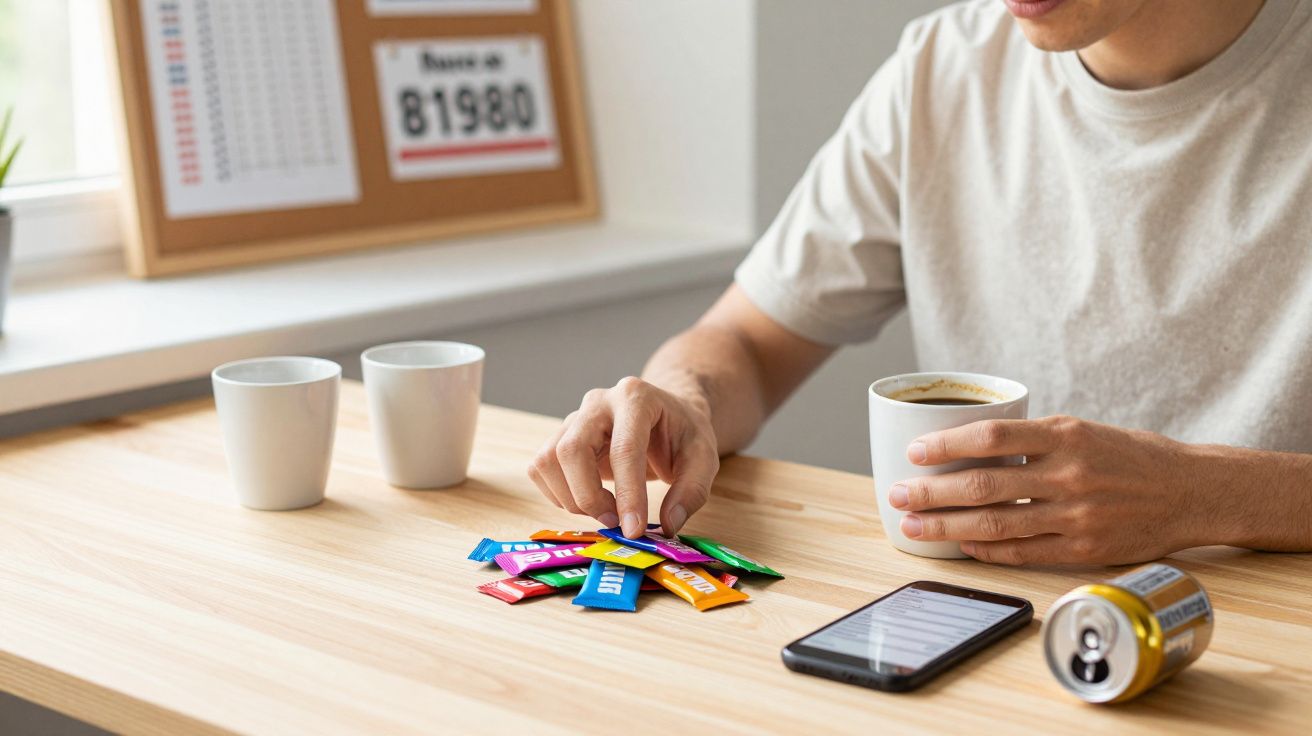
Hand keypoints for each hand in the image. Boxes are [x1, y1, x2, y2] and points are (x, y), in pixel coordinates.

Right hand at [528, 377, 719, 537]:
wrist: (665, 415)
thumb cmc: (683, 433)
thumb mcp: (704, 457)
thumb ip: (691, 491)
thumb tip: (669, 525)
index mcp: (636, 398)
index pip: (624, 449)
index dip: (628, 494)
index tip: (634, 530)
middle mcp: (598, 402)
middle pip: (572, 450)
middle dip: (588, 496)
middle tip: (615, 522)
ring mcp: (573, 417)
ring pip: (548, 460)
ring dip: (571, 498)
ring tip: (604, 511)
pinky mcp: (560, 436)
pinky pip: (541, 469)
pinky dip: (558, 494)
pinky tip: (587, 500)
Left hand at [888, 415, 1227, 564]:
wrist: (1191, 491)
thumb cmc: (1129, 455)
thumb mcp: (1083, 430)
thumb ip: (1032, 439)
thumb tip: (968, 446)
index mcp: (1066, 435)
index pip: (991, 436)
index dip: (946, 445)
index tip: (914, 451)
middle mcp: (1069, 475)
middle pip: (983, 485)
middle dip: (931, 492)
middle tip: (897, 495)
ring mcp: (1076, 515)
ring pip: (996, 524)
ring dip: (947, 527)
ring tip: (913, 526)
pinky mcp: (1084, 549)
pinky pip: (1023, 553)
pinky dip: (987, 550)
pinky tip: (962, 546)